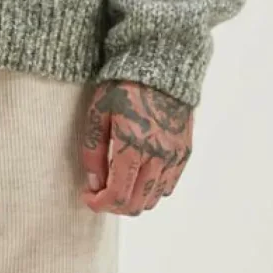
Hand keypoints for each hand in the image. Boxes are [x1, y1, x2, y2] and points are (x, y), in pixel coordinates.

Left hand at [78, 78, 191, 214]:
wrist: (161, 66)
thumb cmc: (123, 85)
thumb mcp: (98, 113)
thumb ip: (93, 151)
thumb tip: (94, 183)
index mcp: (133, 145)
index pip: (117, 195)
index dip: (99, 204)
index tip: (88, 197)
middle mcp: (158, 155)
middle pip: (136, 204)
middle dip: (114, 206)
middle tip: (101, 193)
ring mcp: (174, 156)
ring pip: (153, 198)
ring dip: (133, 199)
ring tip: (119, 183)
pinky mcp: (184, 152)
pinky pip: (168, 186)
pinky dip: (151, 189)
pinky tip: (138, 175)